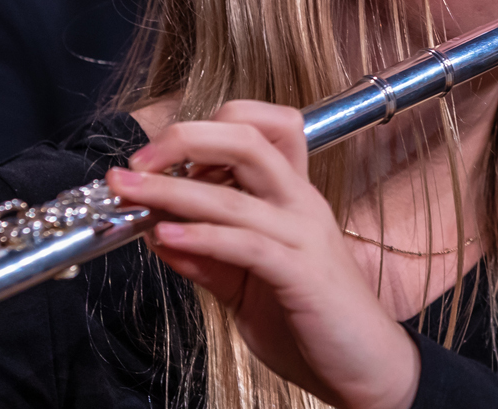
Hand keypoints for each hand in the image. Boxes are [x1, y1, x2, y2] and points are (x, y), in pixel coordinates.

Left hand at [112, 100, 419, 408]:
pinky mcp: (303, 274)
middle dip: (186, 138)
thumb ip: (207, 258)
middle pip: (248, 140)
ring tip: (131, 194)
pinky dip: (203, 237)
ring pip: (235, 195)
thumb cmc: (313, 320)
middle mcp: (300, 204)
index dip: (206, 129)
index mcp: (290, 196)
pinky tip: (168, 237)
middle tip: (138, 161)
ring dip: (173, 191)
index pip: (260, 129)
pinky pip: (248, 244)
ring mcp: (304, 236)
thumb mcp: (245, 284)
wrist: (366, 368)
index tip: (160, 155)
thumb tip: (158, 232)